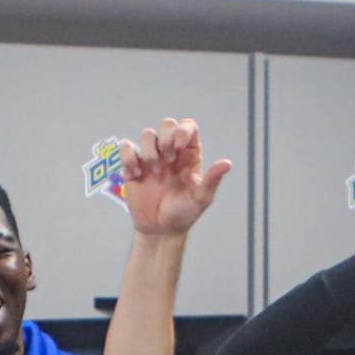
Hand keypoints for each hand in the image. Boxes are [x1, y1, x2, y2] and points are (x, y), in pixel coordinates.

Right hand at [120, 116, 233, 238]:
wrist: (160, 231)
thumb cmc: (183, 214)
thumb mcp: (201, 198)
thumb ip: (212, 179)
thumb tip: (227, 164)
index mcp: (189, 155)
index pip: (188, 127)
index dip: (183, 131)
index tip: (179, 147)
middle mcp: (170, 152)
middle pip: (167, 124)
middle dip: (166, 138)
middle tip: (168, 161)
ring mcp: (151, 158)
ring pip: (147, 134)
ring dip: (149, 150)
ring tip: (154, 172)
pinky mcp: (133, 167)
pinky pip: (127, 148)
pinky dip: (129, 158)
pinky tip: (136, 175)